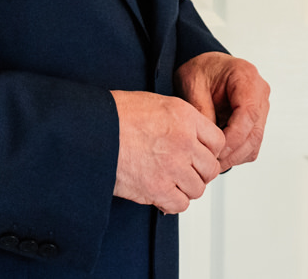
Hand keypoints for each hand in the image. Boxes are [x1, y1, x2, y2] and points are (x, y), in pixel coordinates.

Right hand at [110, 90, 224, 213]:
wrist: (90, 129)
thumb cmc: (114, 114)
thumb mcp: (153, 103)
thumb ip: (179, 120)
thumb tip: (192, 137)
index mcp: (183, 116)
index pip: (217, 141)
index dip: (208, 150)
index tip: (200, 155)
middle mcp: (183, 141)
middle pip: (210, 168)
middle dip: (199, 172)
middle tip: (185, 171)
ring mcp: (172, 166)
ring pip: (197, 188)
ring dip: (185, 188)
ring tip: (169, 181)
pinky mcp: (157, 188)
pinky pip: (180, 204)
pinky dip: (172, 202)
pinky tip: (161, 192)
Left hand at [175, 52, 270, 168]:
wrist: (206, 68)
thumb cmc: (200, 71)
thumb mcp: (192, 84)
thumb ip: (202, 111)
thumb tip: (210, 142)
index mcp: (246, 77)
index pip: (248, 113)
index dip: (233, 136)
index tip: (216, 150)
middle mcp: (260, 92)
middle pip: (254, 132)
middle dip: (233, 151)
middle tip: (211, 162)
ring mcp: (261, 108)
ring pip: (255, 142)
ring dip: (234, 156)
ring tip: (212, 162)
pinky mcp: (257, 121)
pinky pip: (252, 144)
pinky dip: (237, 153)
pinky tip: (219, 155)